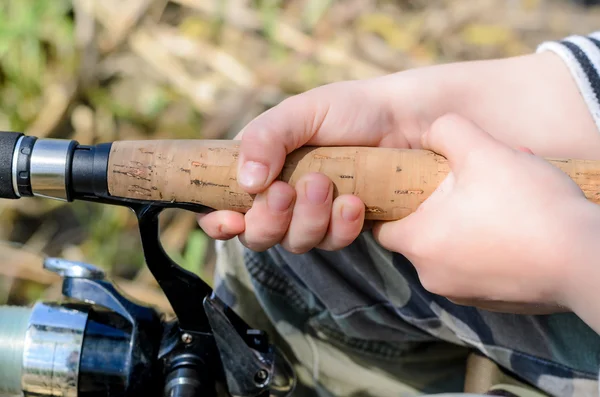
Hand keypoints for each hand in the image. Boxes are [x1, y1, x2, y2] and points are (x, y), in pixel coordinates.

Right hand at [198, 51, 599, 253]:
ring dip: (308, 220)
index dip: (220, 221)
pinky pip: (334, 242)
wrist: (408, 120)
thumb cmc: (352, 109)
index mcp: (265, 170)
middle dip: (270, 219)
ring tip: (328, 187)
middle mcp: (287, 197)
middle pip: (259, 234)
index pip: (228, 206)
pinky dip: (341, 227)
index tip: (227, 221)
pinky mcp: (349, 227)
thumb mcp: (303, 112)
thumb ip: (266, 137)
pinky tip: (356, 204)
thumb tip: (247, 181)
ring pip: (296, 242)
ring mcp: (318, 215)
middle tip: (287, 191)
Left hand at [373, 114, 599, 313]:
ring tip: (501, 200)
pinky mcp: (495, 303)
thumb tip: (432, 134)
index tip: (412, 187)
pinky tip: (519, 227)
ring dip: (468, 226)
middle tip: (467, 185)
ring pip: (452, 251)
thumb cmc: (528, 206)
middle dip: (439, 209)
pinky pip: (479, 268)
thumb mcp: (483, 151)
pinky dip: (489, 249)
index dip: (393, 204)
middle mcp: (434, 277)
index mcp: (419, 244)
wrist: (586, 259)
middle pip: (421, 237)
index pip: (383, 227)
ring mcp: (465, 294)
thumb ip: (447, 132)